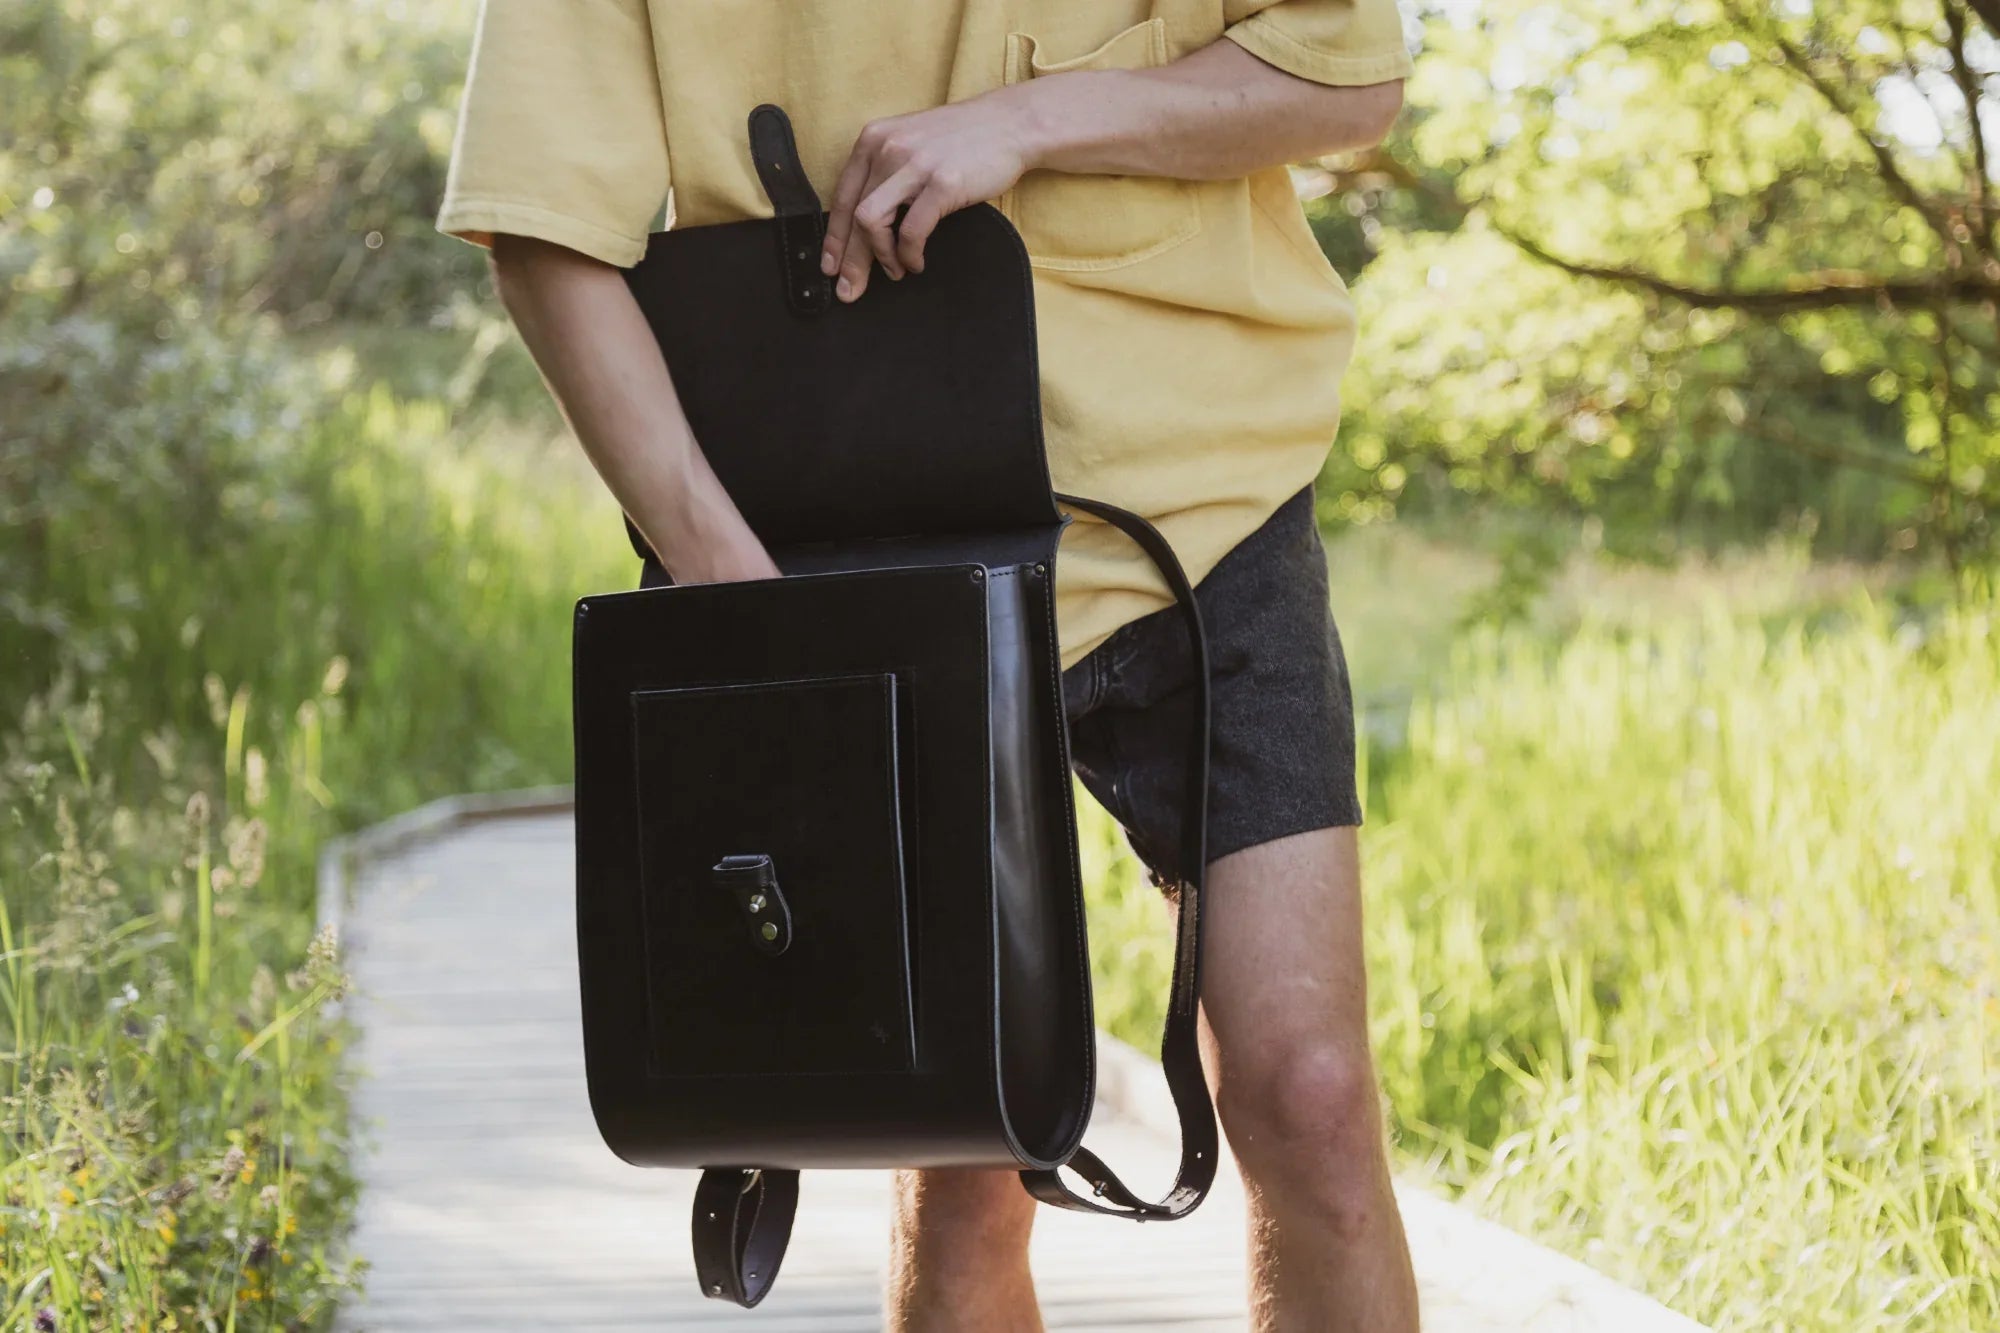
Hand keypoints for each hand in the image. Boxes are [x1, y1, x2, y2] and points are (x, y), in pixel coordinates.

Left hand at [820, 92, 1042, 302]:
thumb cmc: (964, 140)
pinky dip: (909, 255)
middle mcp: (887, 149)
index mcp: (875, 139)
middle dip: (849, 260)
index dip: (834, 237)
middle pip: (853, 214)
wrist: (1011, 124)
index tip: (830, 265)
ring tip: (895, 271)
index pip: (842, 196)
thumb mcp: (913, 144)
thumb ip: (887, 172)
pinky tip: (916, 263)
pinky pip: (911, 231)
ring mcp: (914, 165)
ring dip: (879, 257)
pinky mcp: (941, 183)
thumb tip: (868, 221)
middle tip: (849, 290)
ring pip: (872, 222)